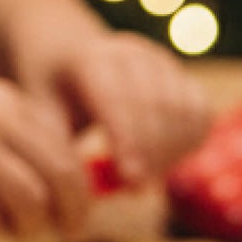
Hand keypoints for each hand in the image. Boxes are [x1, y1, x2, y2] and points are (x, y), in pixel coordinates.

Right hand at [0, 69, 91, 240]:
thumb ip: (20, 139)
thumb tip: (74, 189)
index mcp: (8, 101)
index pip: (69, 153)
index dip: (81, 194)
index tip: (77, 216)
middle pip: (61, 179)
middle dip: (69, 216)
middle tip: (63, 235)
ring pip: (30, 204)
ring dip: (27, 229)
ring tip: (13, 233)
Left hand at [16, 30, 212, 184]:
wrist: (71, 51)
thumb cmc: (53, 89)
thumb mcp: (41, 110)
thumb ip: (57, 143)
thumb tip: (75, 185)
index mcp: (91, 58)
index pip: (118, 100)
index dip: (129, 143)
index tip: (131, 183)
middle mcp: (132, 53)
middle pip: (157, 107)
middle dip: (152, 154)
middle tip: (136, 190)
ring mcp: (162, 63)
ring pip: (183, 112)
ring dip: (171, 153)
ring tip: (145, 178)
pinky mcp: (183, 77)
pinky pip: (200, 115)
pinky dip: (189, 144)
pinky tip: (165, 162)